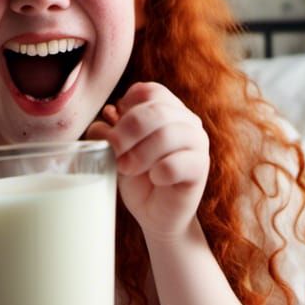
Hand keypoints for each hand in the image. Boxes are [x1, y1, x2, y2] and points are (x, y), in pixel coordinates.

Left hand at [87, 81, 208, 240]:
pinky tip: (155, 180)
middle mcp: (186, 120)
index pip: (149, 91)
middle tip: (114, 153)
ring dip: (139, 154)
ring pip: (167, 135)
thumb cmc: (136, 177)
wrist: (155, 213)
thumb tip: (104, 122)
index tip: (114, 129)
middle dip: (126, 132)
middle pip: (156, 110)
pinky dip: (159, 172)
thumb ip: (108, 134)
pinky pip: (176, 163)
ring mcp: (197, 142)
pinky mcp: (201, 167)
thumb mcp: (116, 152)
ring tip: (127, 169)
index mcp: (167, 108)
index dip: (127, 107)